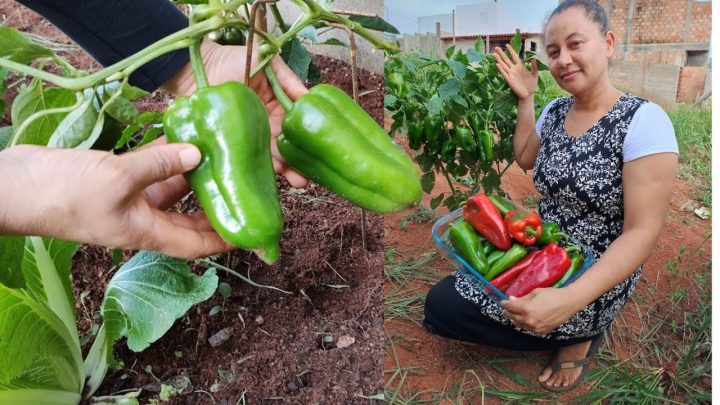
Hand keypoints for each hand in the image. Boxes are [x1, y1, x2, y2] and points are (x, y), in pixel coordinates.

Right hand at [0, 142, 232, 258]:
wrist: (15, 186)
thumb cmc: (65, 194)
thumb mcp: (118, 178)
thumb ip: (160, 165)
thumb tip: (197, 154)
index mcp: (146, 232)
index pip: (196, 244)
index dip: (224, 240)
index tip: (249, 230)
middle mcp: (141, 220)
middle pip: (187, 218)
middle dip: (214, 205)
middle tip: (241, 186)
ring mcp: (127, 200)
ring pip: (169, 191)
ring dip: (191, 175)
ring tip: (220, 156)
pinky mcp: (113, 180)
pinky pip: (149, 171)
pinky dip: (164, 158)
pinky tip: (181, 139)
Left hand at [165, 40, 308, 187]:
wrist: (200, 66)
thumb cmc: (234, 60)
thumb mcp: (268, 63)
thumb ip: (289, 80)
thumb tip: (310, 98)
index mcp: (277, 110)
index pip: (295, 130)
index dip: (305, 144)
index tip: (316, 156)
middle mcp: (266, 126)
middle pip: (285, 150)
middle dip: (296, 166)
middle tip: (303, 181)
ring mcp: (248, 137)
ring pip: (269, 158)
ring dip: (282, 172)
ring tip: (294, 183)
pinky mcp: (231, 144)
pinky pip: (245, 159)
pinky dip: (254, 171)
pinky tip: (265, 181)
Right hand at [492, 44, 537, 100]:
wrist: (528, 94)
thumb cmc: (531, 85)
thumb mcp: (534, 74)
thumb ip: (534, 67)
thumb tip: (533, 58)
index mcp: (520, 67)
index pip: (514, 56)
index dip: (511, 51)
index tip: (507, 45)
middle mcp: (514, 69)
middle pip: (506, 60)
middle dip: (501, 53)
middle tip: (496, 47)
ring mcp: (511, 74)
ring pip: (503, 65)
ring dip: (498, 60)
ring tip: (494, 54)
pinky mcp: (509, 80)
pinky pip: (504, 73)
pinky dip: (501, 69)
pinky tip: (497, 64)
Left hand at [500, 288, 581, 334]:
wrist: (568, 303)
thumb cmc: (552, 295)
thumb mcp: (534, 293)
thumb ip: (521, 298)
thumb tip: (511, 299)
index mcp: (526, 310)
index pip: (510, 308)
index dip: (504, 304)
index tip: (502, 301)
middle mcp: (529, 321)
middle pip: (512, 317)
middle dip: (508, 311)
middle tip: (507, 307)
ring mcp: (535, 328)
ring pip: (519, 324)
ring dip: (515, 318)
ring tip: (514, 313)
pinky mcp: (541, 331)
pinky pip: (528, 328)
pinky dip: (524, 323)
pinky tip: (524, 318)